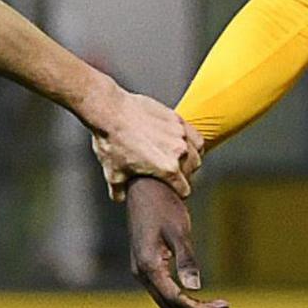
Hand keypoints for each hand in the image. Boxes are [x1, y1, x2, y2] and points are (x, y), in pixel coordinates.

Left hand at [80, 83, 203, 198]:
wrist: (110, 111)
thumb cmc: (112, 140)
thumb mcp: (113, 173)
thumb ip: (119, 190)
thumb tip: (120, 196)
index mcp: (167, 168)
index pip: (184, 189)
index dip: (177, 193)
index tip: (173, 191)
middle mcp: (179, 151)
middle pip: (193, 170)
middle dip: (184, 175)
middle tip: (172, 175)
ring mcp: (180, 133)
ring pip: (197, 152)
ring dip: (191, 158)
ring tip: (180, 159)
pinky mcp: (177, 118)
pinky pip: (195, 134)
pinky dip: (192, 141)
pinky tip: (185, 143)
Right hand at [125, 177, 229, 307]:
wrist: (146, 189)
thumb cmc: (163, 206)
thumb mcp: (178, 231)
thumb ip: (186, 260)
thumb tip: (195, 289)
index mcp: (148, 266)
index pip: (175, 300)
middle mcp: (142, 274)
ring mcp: (143, 272)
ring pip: (169, 303)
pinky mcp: (149, 268)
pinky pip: (168, 292)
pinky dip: (187, 299)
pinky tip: (205, 298)